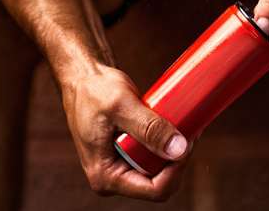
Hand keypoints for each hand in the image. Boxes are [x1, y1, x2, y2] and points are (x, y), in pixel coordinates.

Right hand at [59, 64, 194, 201]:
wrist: (81, 79)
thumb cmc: (93, 90)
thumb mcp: (121, 106)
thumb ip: (150, 128)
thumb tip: (179, 149)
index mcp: (105, 176)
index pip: (155, 189)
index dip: (177, 168)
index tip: (188, 139)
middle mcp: (112, 178)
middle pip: (160, 182)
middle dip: (177, 157)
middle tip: (188, 127)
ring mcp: (120, 167)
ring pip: (160, 169)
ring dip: (173, 149)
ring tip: (181, 123)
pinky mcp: (126, 155)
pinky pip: (153, 157)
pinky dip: (166, 142)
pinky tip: (173, 124)